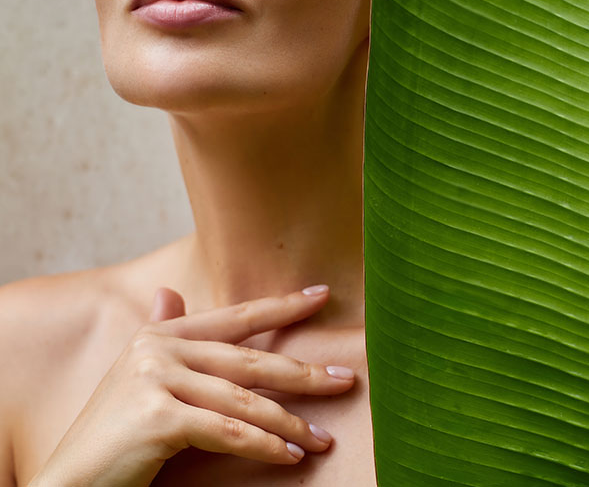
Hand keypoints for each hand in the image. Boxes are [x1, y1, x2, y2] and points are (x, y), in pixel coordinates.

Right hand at [29, 285, 353, 486]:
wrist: (70, 481)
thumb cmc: (113, 433)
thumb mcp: (138, 377)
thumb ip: (161, 334)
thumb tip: (168, 293)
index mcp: (160, 335)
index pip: (235, 318)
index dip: (281, 307)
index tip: (322, 296)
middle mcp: (158, 349)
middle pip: (250, 360)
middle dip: (303, 373)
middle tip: (345, 379)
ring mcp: (156, 380)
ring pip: (245, 400)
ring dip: (290, 423)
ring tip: (323, 439)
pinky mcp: (157, 417)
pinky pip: (228, 431)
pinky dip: (264, 446)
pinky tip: (291, 456)